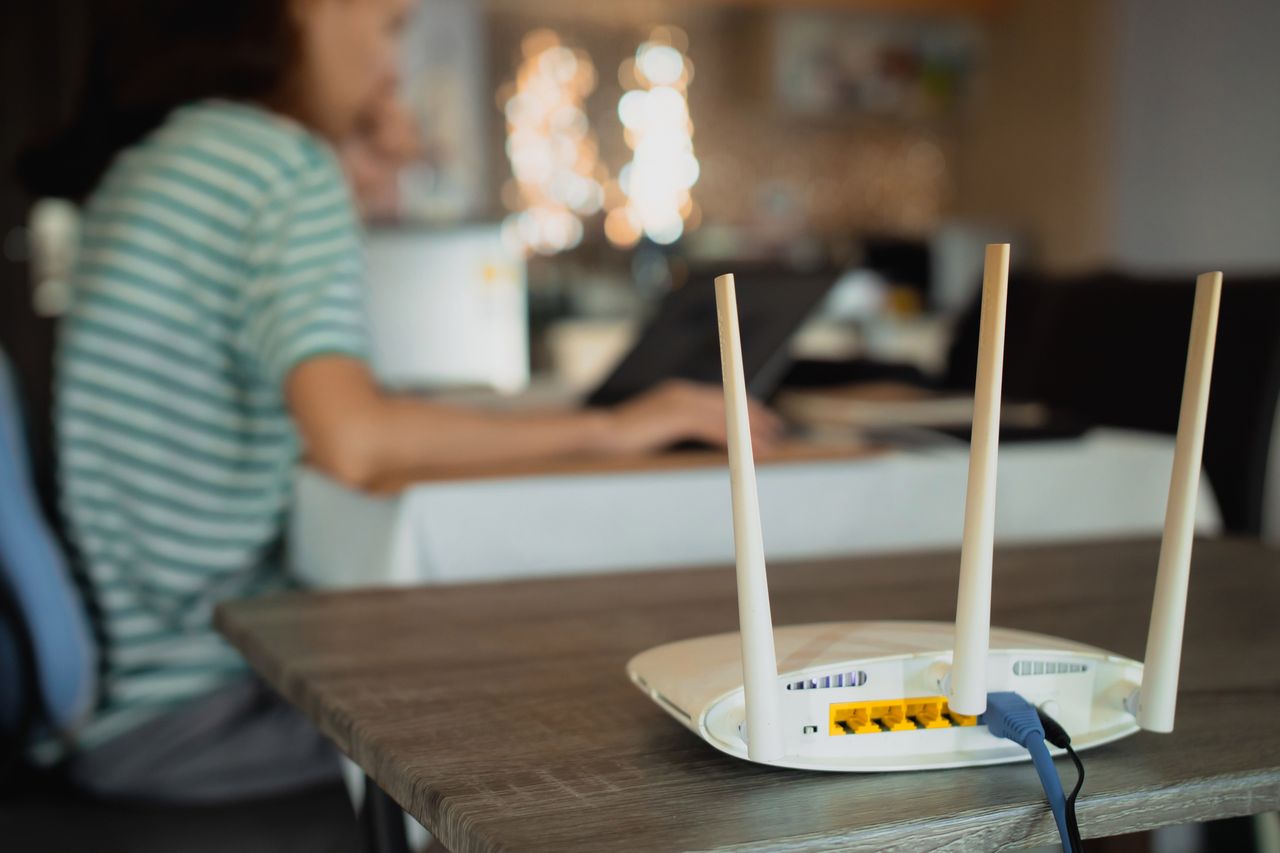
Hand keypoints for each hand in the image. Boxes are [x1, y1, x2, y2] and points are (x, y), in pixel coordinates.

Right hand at [598, 380, 783, 454]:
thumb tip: (685, 436)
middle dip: (754, 417)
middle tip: (776, 430)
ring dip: (750, 432)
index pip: (718, 397)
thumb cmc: (619, 438)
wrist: (598, 435)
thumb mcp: (652, 429)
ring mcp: (680, 402)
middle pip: (728, 402)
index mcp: (676, 392)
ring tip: (769, 446)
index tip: (758, 420)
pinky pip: (716, 429)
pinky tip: (749, 452)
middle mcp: (682, 392)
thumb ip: (671, 427)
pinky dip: (736, 441)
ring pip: (726, 416)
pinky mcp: (678, 417)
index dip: (741, 407)